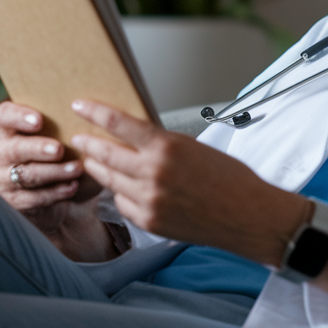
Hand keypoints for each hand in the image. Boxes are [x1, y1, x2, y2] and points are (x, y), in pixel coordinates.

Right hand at [0, 101, 116, 261]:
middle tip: (59, 149)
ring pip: (25, 174)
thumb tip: (95, 112)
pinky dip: (55, 192)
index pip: (5, 115)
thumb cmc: (71, 159)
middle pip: (14, 147)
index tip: (39, 121)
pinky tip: (72, 187)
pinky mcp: (13, 201)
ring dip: (53, 171)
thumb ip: (75, 126)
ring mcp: (4, 178)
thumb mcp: (73, 141)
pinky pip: (31, 197)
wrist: (71, 201)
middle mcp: (3, 152)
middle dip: (38, 147)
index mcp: (14, 129)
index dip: (18, 116)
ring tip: (77, 169)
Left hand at [70, 99, 327, 293]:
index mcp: (167, 147)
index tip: (80, 106)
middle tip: (78, 137)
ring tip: (93, 161)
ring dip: (99, 168)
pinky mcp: (149, 222)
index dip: (94, 112)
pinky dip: (121, 193)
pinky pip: (123, 203)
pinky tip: (123, 188)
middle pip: (104, 153)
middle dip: (87, 143)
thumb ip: (162, 144)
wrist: (249, 216)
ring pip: (109, 180)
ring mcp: (148, 200)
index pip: (118, 124)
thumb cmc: (231, 179)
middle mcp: (153, 174)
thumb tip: (135, 139)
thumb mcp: (195, 147)